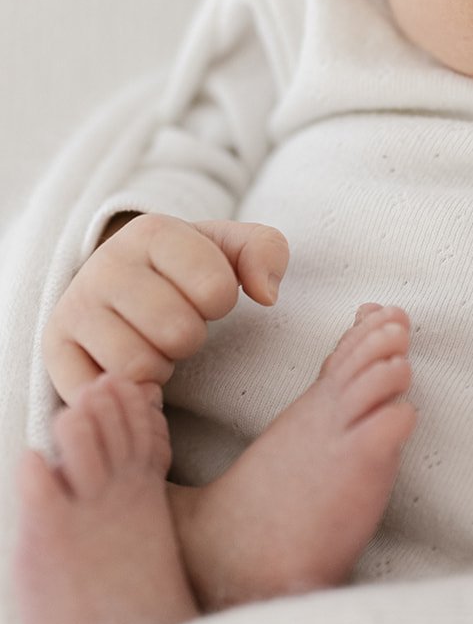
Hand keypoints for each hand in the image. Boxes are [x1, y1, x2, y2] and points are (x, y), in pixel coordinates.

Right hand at [42, 214, 289, 404]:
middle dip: (190, 338)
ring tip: (152, 345)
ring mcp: (74, 306)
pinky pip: (100, 392)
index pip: (217, 290)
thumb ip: (266, 252)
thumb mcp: (231, 249)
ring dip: (159, 367)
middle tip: (175, 326)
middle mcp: (104, 263)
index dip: (221, 302)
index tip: (203, 293)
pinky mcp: (54, 348)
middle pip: (179, 333)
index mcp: (152, 231)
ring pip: (138, 366)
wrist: (121, 282)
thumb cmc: (184, 269)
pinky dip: (126, 392)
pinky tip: (130, 372)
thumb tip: (266, 294)